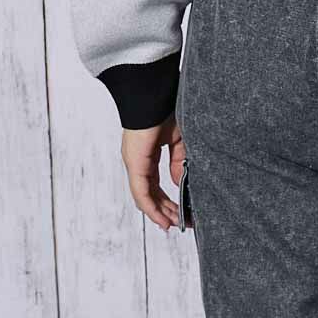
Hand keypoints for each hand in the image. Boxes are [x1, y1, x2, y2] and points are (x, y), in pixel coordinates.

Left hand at [121, 112, 186, 231]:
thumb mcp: (179, 140)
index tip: (182, 211)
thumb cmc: (167, 108)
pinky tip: (162, 218)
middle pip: (150, 193)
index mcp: (147, 154)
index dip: (168, 199)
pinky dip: (152, 207)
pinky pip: (141, 192)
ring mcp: (135, 163)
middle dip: (166, 209)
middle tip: (180, 223)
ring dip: (159, 212)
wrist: (155, 92)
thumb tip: (179, 182)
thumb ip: (178, 162)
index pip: (156, 183)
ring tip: (174, 225)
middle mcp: (138, 161)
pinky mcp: (135, 162)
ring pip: (145, 196)